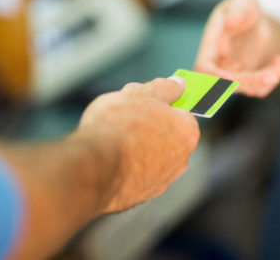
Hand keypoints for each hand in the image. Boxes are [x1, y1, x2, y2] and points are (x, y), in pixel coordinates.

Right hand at [77, 77, 199, 212]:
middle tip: (124, 113)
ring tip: (112, 134)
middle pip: (167, 134)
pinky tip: (110, 155)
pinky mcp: (142, 195)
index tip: (146, 100)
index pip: (181, 113)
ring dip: (137, 144)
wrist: (93, 166)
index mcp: (186, 132)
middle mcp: (180, 160)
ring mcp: (161, 180)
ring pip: (152, 154)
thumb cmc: (118, 127)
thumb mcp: (140, 94)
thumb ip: (163, 88)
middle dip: (148, 123)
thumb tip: (177, 84)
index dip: (160, 103)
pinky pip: (138, 173)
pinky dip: (127, 164)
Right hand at [194, 0, 279, 96]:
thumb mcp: (242, 0)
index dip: (218, 80)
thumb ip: (238, 10)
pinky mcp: (249, 81)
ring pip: (251, 88)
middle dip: (253, 82)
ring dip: (273, 77)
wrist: (254, 19)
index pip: (204, 70)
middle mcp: (218, 65)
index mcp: (209, 46)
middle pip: (229, 85)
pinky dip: (278, 75)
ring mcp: (234, 76)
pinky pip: (263, 86)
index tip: (240, 79)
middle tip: (275, 75)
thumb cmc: (243, 7)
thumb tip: (230, 22)